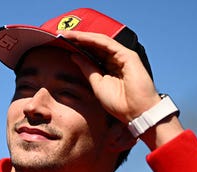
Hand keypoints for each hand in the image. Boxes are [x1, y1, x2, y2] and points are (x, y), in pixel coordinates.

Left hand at [59, 30, 183, 149]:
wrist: (136, 112)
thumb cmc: (119, 103)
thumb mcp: (97, 84)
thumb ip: (87, 69)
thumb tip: (74, 56)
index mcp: (109, 68)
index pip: (92, 53)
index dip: (77, 48)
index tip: (61, 44)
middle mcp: (116, 60)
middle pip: (95, 45)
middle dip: (78, 39)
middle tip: (60, 34)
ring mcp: (122, 56)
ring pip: (100, 42)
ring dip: (83, 37)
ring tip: (67, 34)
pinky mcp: (127, 55)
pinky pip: (107, 44)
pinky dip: (93, 39)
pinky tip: (80, 37)